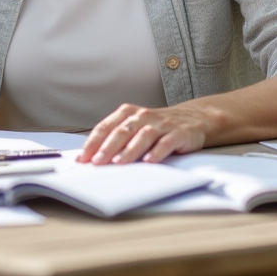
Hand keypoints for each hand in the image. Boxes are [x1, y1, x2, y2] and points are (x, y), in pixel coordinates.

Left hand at [77, 103, 210, 164]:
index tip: (83, 158)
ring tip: (119, 162)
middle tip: (97, 162)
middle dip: (108, 147)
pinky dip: (157, 151)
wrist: (193, 119)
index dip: (93, 142)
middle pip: (122, 130)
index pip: (107, 127)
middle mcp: (143, 116)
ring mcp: (161, 124)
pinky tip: (149, 161)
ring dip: (130, 149)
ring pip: (143, 135)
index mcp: (128, 113)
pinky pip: (166, 142)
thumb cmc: (157, 127)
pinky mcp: (178, 133)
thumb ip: (117, 138)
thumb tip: (93, 157)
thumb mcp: (135, 127)